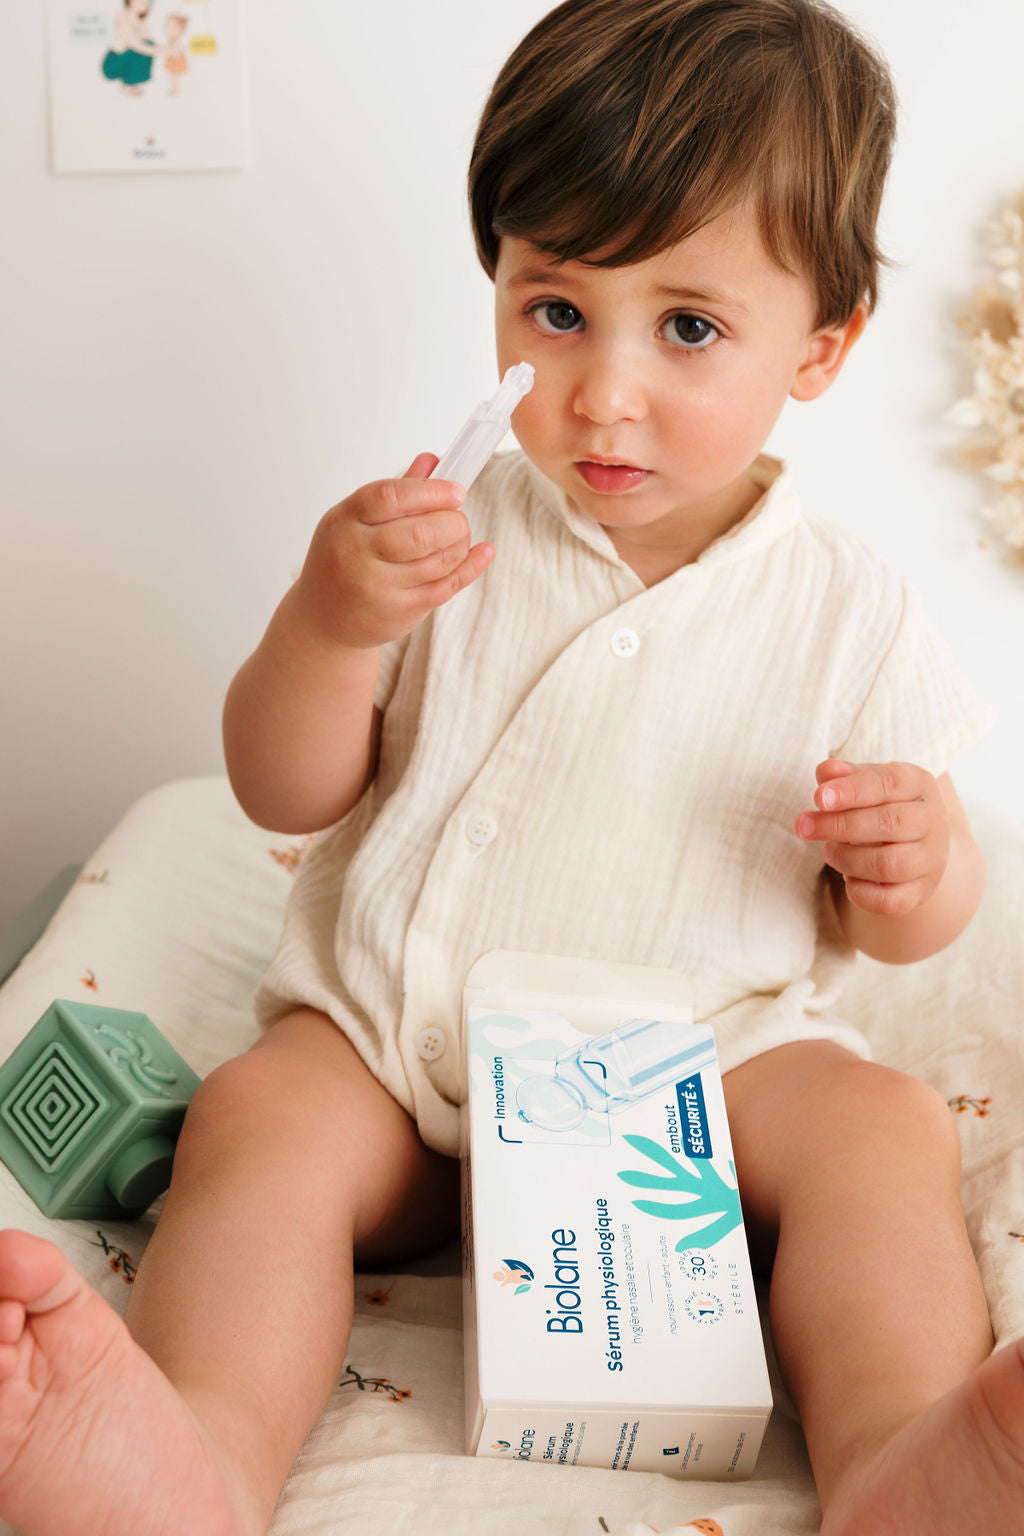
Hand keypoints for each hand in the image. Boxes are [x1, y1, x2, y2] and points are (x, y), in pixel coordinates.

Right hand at [292, 452, 493, 651]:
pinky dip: (470, 567)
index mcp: (344, 521)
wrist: (324, 620)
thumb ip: (396, 492)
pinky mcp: (399, 611)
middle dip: (452, 522)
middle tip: (458, 519)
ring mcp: (378, 586)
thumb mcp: (355, 521)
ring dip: (460, 544)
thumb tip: (433, 460)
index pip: (391, 496)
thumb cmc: (342, 562)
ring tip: (458, 537)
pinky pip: (446, 586)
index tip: (456, 491)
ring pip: (439, 561)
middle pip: (421, 533)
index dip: (431, 491)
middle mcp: (357, 554)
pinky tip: (482, 553)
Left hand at [795, 759, 950, 917]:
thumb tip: (826, 771)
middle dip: (839, 825)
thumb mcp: (865, 782)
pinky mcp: (921, 891)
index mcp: (918, 784)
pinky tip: (847, 878)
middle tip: (805, 826)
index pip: (889, 783)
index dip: (852, 790)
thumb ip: (844, 775)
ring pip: (890, 864)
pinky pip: (892, 901)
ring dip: (848, 859)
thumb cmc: (881, 804)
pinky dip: (862, 893)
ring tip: (829, 851)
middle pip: (889, 823)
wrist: (916, 843)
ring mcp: (931, 859)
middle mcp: (932, 821)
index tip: (819, 798)